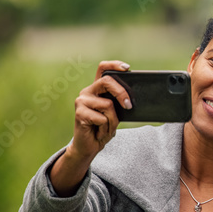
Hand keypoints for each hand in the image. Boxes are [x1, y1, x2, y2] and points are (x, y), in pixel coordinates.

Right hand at [50, 60, 131, 195]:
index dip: (114, 65)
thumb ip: (120, 102)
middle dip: (122, 93)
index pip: (103, 69)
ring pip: (108, 105)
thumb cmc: (104, 128)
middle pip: (107, 81)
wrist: (90, 146)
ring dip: (113, 120)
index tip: (127, 68)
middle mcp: (87, 92)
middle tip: (128, 106)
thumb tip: (133, 98)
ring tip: (106, 127)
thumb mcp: (116, 113)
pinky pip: (102, 118)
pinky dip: (106, 128)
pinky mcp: (79, 113)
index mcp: (97, 89)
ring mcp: (81, 102)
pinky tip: (99, 132)